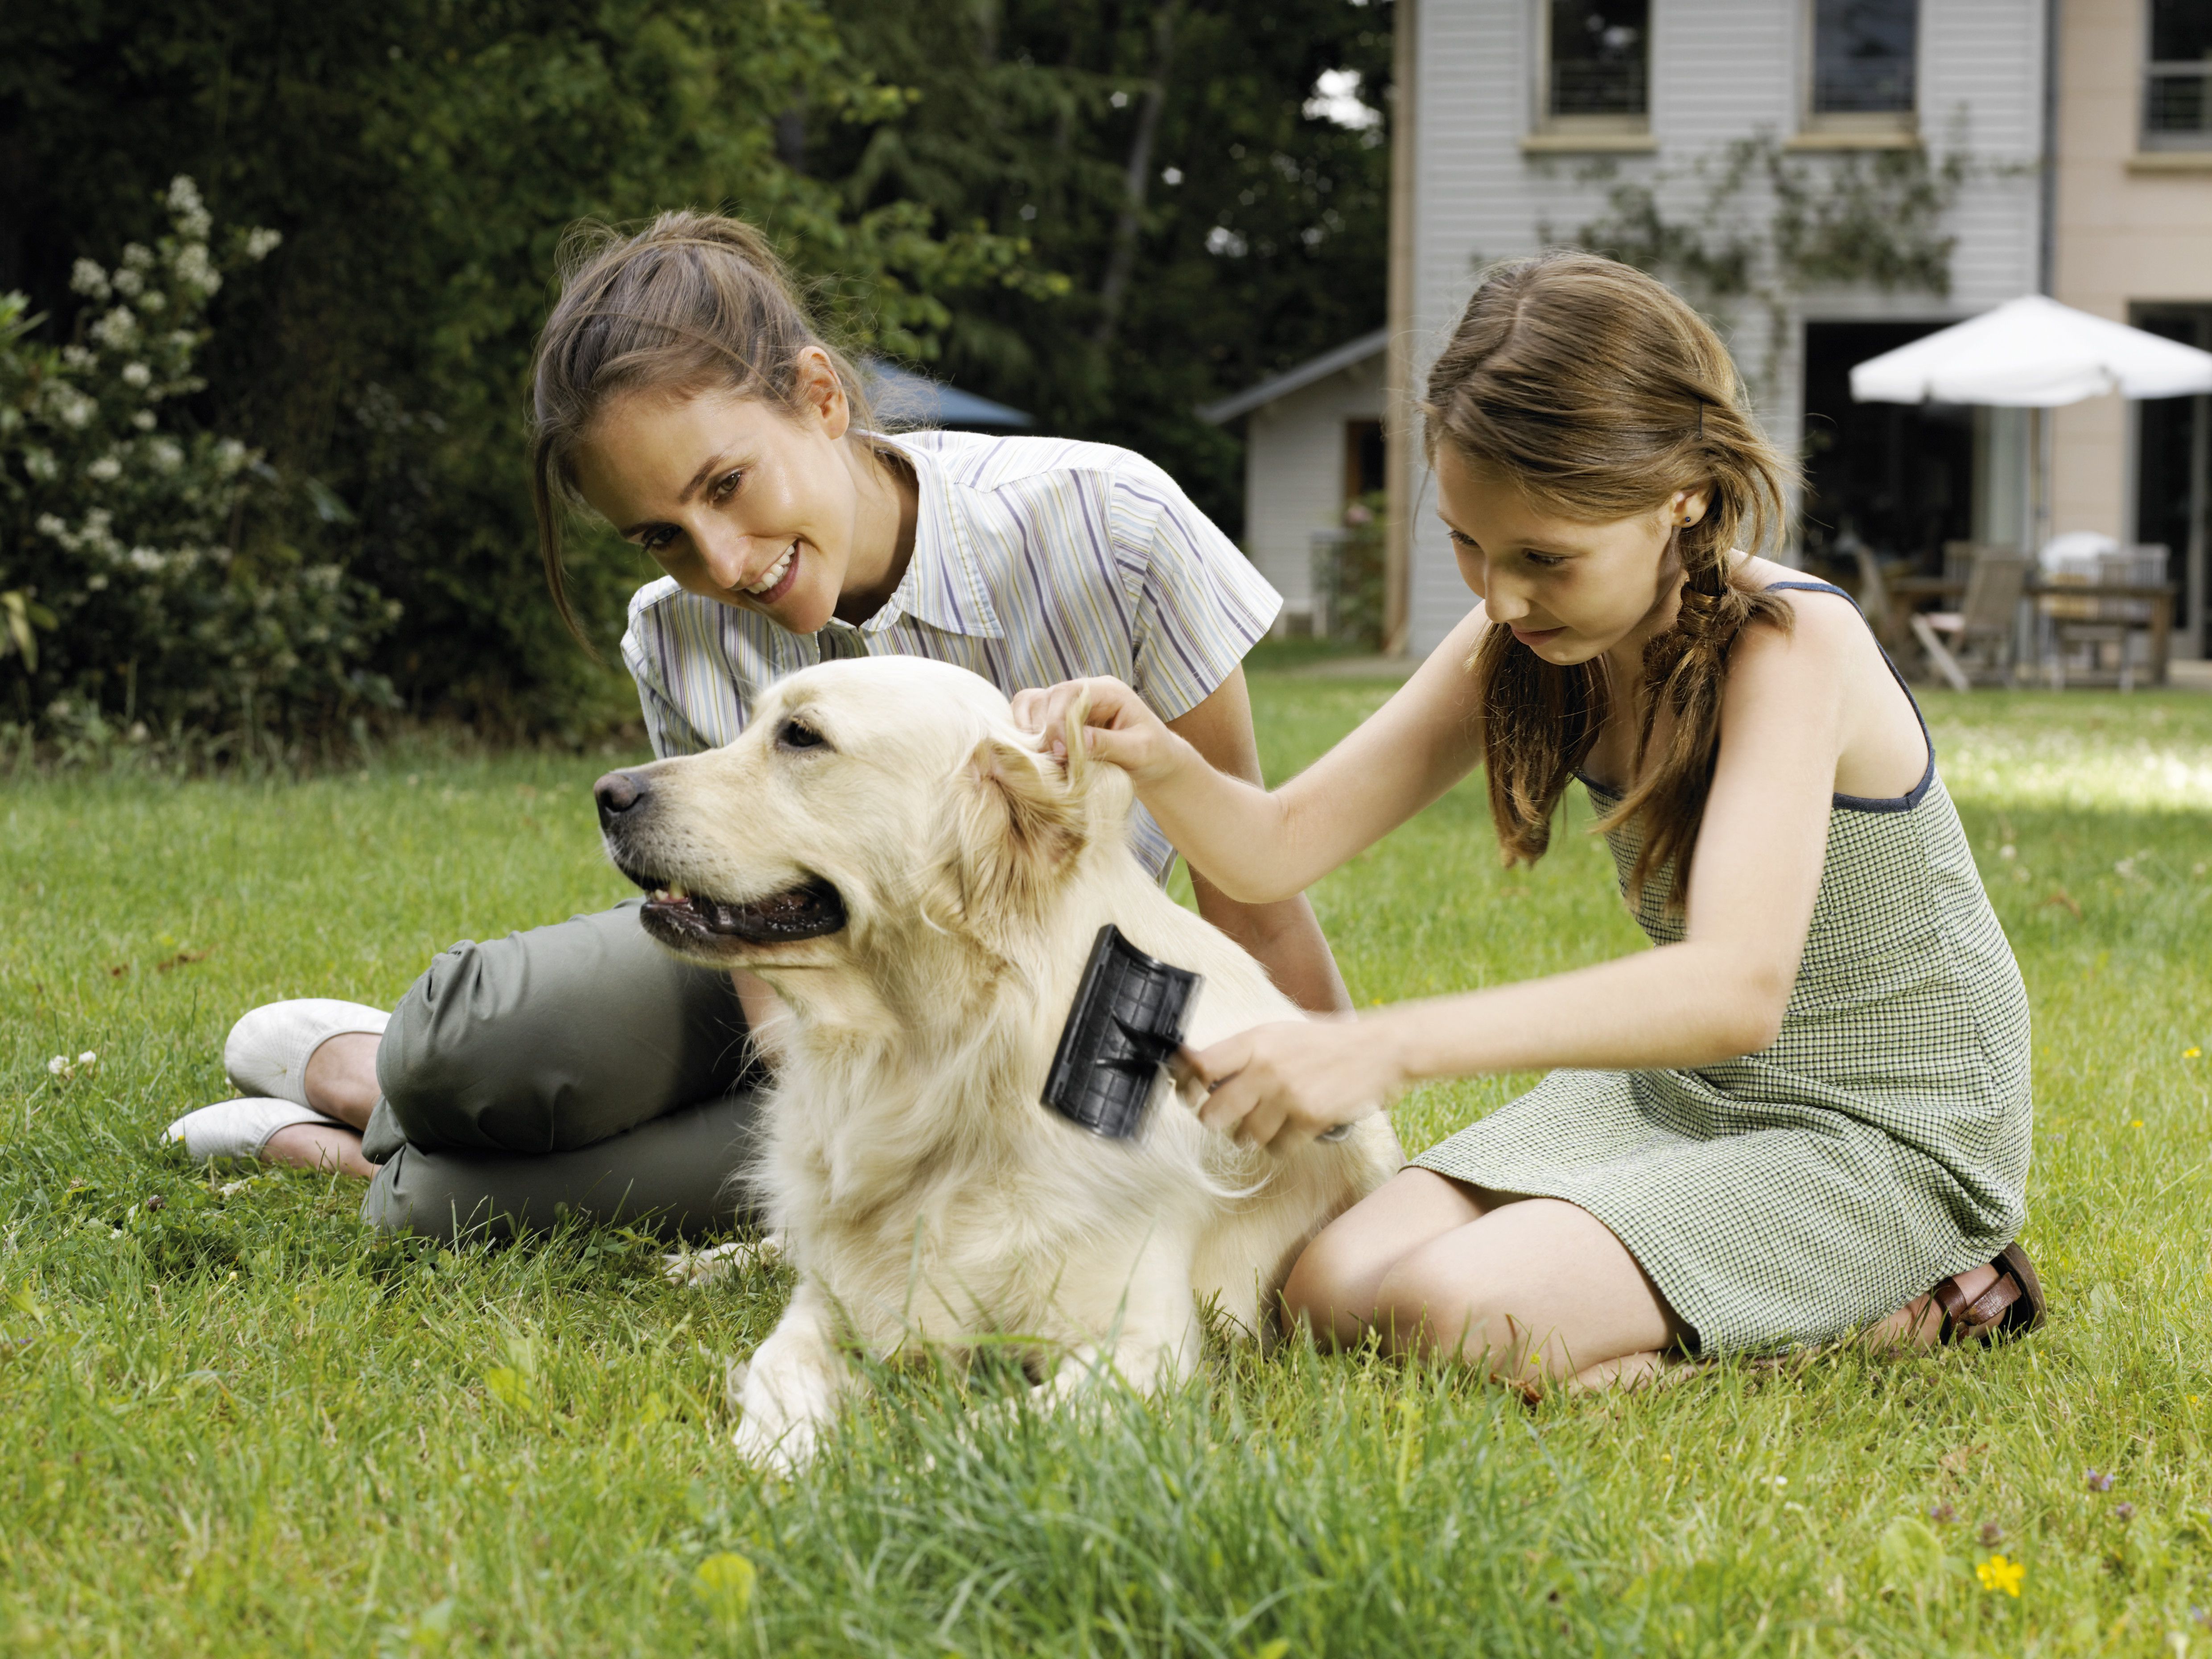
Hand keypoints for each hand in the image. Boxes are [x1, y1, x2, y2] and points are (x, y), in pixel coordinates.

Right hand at [1011, 676, 1187, 786]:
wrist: (1155, 760)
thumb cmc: (1153, 753)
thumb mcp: (1138, 750)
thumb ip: (1109, 744)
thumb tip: (1076, 742)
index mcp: (1108, 690)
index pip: (1069, 692)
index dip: (1057, 720)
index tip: (1061, 751)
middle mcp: (1084, 691)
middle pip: (1045, 697)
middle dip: (1041, 729)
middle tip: (1052, 761)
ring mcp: (1068, 704)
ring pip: (1031, 704)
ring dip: (1029, 731)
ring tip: (1044, 759)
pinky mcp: (1058, 719)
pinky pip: (1029, 717)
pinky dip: (1026, 735)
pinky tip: (1040, 756)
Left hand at [1177, 1019, 1402, 1151]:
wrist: (1379, 1049)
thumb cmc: (1326, 1041)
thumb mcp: (1279, 1033)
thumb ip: (1244, 1051)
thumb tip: (1200, 1066)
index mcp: (1256, 1041)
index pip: (1201, 1066)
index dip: (1186, 1084)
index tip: (1186, 1092)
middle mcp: (1267, 1068)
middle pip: (1213, 1112)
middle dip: (1213, 1119)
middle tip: (1221, 1117)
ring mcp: (1288, 1096)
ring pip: (1243, 1137)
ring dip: (1246, 1136)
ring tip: (1260, 1124)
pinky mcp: (1310, 1120)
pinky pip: (1276, 1148)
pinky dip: (1277, 1145)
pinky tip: (1287, 1130)